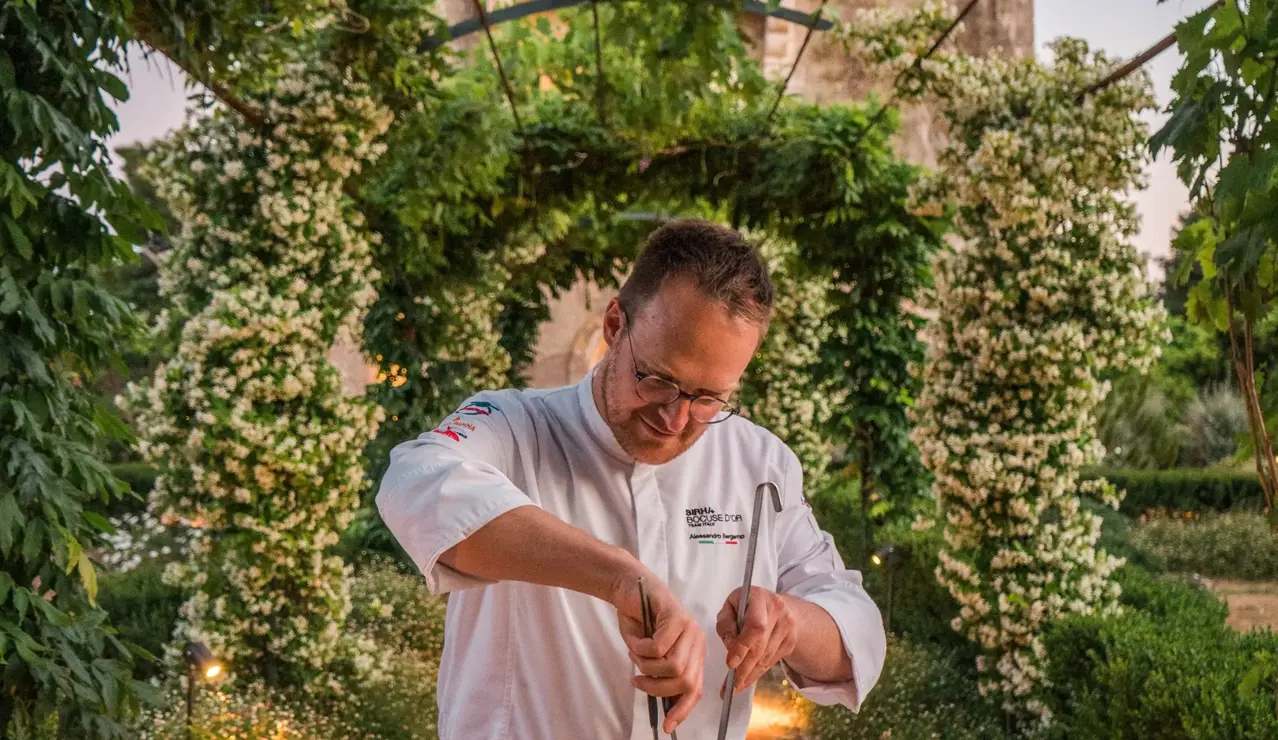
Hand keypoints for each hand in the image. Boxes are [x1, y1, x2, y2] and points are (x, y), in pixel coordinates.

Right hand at [612, 574, 705, 733]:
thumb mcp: (650, 655)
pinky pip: (657, 649)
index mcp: (694, 652)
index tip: (667, 726)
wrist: (629, 588)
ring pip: (672, 667)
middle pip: (685, 681)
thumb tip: (665, 706)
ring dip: (646, 668)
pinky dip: (639, 650)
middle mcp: (697, 640)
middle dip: (657, 688)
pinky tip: (634, 641)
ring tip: (635, 656)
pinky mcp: (676, 617)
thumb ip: (660, 675)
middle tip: (637, 680)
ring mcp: (689, 627)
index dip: (682, 709)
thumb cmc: (638, 621)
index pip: (695, 688)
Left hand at [716, 586, 798, 695]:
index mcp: (759, 597)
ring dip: (751, 674)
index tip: (730, 663)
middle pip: (761, 645)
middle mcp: (777, 610)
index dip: (742, 646)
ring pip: (767, 656)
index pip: (754, 626)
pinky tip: (748, 679)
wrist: (775, 604)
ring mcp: (787, 625)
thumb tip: (730, 647)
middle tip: (732, 684)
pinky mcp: (791, 640)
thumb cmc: (745, 605)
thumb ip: (726, 624)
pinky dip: (759, 672)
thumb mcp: (730, 606)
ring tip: (737, 686)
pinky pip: (772, 660)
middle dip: (745, 668)